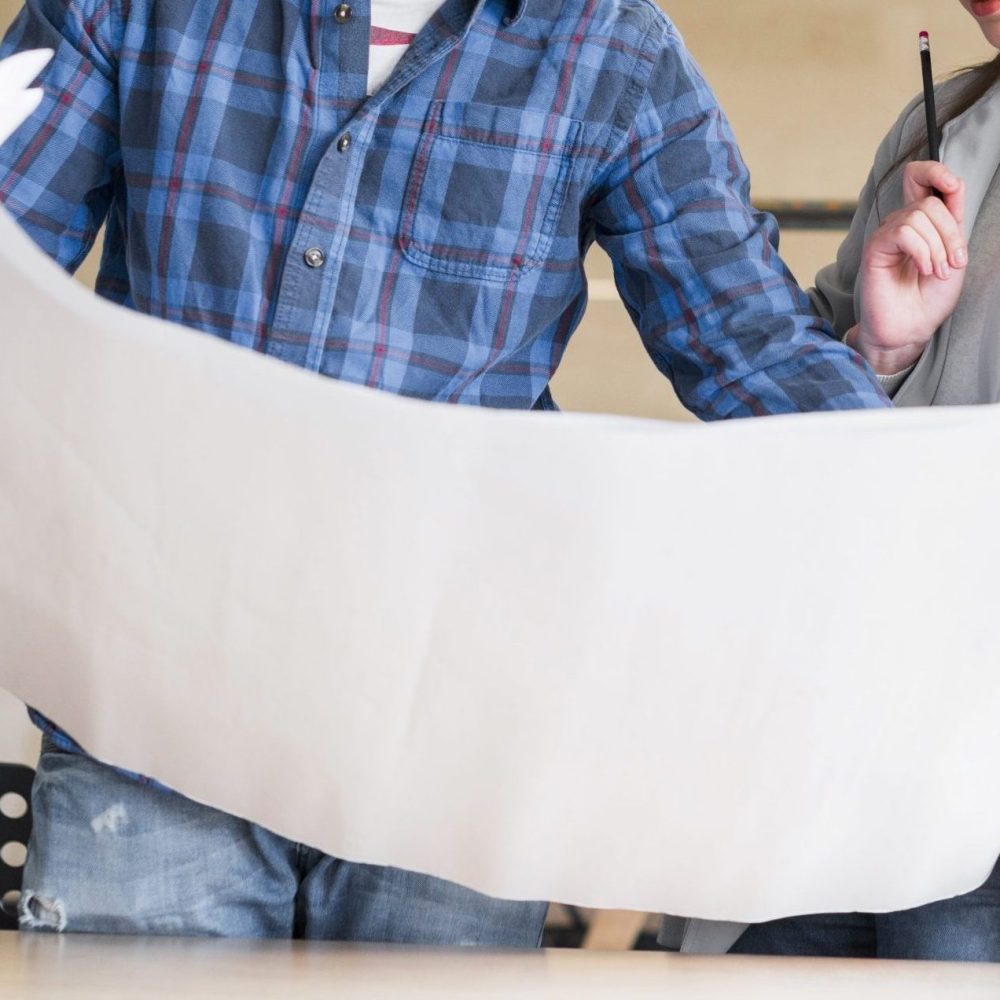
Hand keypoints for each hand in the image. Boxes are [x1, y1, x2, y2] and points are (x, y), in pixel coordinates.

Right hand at [851, 161, 967, 374]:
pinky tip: (923, 270)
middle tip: (954, 263)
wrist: (911, 328)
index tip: (953, 187)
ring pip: (918, 216)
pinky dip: (922, 252)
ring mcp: (886, 236)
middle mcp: (901, 224)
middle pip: (929, 201)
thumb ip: (952, 219)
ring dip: (938, 247)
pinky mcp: (875, 249)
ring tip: (937, 272)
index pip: (919, 177)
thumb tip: (953, 184)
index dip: (935, 171)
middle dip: (950, 233)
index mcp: (921, 222)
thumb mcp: (954, 253)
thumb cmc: (930, 297)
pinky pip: (904, 233)